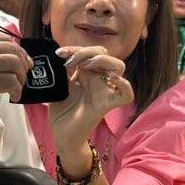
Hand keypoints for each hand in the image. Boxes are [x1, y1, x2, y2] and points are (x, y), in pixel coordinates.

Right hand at [0, 35, 31, 130]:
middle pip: (12, 48)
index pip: (3, 39)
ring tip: (16, 88)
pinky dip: (16, 90)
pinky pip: (11, 81)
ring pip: (14, 62)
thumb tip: (13, 60)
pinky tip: (12, 96)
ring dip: (20, 77)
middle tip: (23, 77)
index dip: (17, 51)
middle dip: (23, 63)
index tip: (22, 63)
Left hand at [48, 46, 132, 160]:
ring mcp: (104, 91)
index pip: (89, 52)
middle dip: (87, 52)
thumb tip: (59, 54)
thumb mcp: (59, 87)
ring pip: (119, 67)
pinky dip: (124, 85)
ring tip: (86, 66)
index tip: (59, 53)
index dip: (75, 49)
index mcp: (87, 74)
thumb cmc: (62, 112)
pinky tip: (112, 80)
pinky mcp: (107, 105)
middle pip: (105, 54)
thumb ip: (62, 71)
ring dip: (103, 61)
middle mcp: (98, 80)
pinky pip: (126, 94)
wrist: (62, 136)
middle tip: (70, 61)